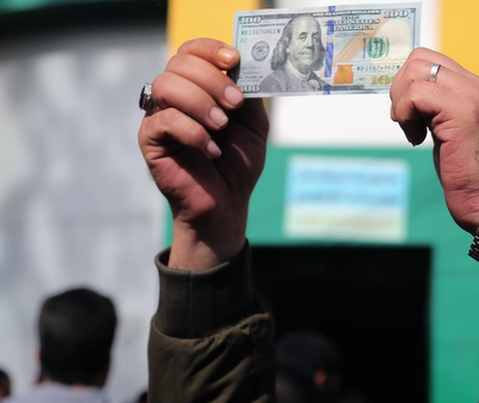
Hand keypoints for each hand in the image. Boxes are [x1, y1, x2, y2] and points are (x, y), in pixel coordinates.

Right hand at [138, 38, 268, 269]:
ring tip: (221, 126)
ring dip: (199, 102)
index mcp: (198, 86)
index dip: (210, 49)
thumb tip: (245, 65)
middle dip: (211, 79)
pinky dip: (193, 132)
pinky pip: (163, 121)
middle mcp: (174, 96)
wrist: (227, 203)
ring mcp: (159, 116)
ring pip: (166, 85)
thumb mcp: (254, 125)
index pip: (191, 51)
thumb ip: (249, 94)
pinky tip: (211, 150)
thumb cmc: (237, 162)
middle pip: (178, 63)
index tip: (233, 59)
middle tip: (234, 104)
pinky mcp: (150, 140)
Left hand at [390, 48, 478, 234]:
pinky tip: (417, 139)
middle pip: (419, 59)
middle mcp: (476, 87)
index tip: (409, 115)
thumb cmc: (473, 177)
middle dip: (400, 89)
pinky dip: (405, 115)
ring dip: (402, 103)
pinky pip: (415, 95)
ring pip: (416, 73)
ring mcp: (471, 97)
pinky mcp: (461, 113)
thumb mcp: (452, 133)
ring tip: (413, 131)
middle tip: (406, 121)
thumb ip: (437, 111)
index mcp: (476, 89)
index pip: (431, 60)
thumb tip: (408, 100)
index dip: (408, 83)